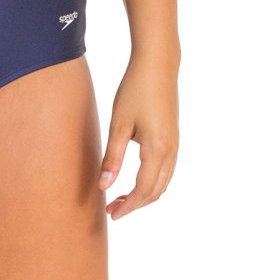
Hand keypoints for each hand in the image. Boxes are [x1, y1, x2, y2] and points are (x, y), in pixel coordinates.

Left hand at [97, 51, 178, 220]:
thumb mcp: (119, 123)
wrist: (158, 65)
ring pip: (163, 182)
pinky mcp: (174, 137)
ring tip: (121, 198)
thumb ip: (112, 157)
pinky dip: (152, 182)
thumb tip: (104, 186)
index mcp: (157, 149)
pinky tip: (135, 179)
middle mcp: (171, 151)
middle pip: (156, 191)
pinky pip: (166, 170)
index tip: (111, 214)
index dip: (128, 206)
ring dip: (144, 195)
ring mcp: (175, 145)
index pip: (143, 190)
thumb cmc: (135, 90)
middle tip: (112, 210)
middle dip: (135, 204)